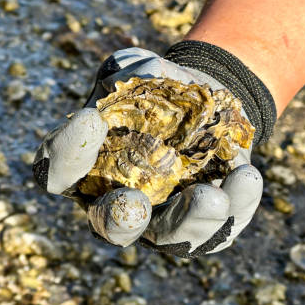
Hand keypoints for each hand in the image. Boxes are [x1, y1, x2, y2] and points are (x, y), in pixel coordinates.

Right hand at [32, 48, 262, 257]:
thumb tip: (145, 76)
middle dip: (122, 219)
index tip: (89, 118)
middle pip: (112, 225)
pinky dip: (237, 203)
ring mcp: (166, 219)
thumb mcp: (137, 68)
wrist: (208, 105)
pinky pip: (223, 225)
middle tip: (134, 202)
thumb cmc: (158, 91)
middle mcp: (121, 203)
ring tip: (211, 197)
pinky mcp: (209, 222)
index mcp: (87, 170)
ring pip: (173, 236)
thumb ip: (131, 68)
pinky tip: (244, 176)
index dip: (67, 154)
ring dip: (191, 221)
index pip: (60, 172)